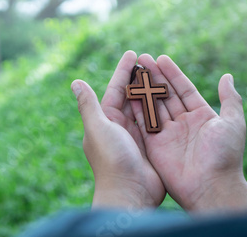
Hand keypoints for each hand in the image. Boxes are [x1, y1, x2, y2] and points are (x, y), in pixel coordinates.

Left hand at [71, 51, 164, 208]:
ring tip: (162, 72)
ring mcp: (135, 136)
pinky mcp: (150, 145)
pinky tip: (171, 97)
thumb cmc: (111, 160)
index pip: (115, 89)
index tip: (132, 53)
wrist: (129, 193)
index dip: (123, 71)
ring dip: (152, 90)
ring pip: (144, 107)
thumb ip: (88, 105)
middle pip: (130, 96)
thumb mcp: (98, 128)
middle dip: (139, 77)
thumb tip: (75, 82)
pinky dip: (162, 108)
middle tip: (150, 59)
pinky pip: (156, 121)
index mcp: (105, 120)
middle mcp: (119, 126)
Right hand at [133, 54, 246, 212]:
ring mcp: (168, 134)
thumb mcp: (232, 122)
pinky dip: (136, 107)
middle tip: (143, 59)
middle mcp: (183, 123)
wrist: (210, 186)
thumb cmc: (225, 155)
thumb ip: (229, 99)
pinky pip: (144, 122)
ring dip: (144, 88)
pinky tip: (129, 92)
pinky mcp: (154, 145)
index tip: (161, 58)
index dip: (173, 74)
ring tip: (134, 70)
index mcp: (201, 116)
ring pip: (154, 106)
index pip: (184, 89)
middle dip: (155, 77)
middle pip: (166, 95)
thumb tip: (227, 76)